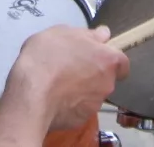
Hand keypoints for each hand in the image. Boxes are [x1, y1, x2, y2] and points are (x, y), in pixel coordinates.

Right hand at [6, 26, 129, 130]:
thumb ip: (87, 34)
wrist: (31, 94)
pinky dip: (70, 104)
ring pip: (92, 94)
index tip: (95, 57)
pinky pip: (78, 109)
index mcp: (107, 59)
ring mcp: (95, 105)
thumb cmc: (47, 56)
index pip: (122, 62)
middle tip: (71, 68)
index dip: (110, 60)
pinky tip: (54, 99)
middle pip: (106, 78)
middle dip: (93, 74)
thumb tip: (102, 35)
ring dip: (81, 89)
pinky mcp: (81, 120)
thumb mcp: (62, 32)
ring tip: (59, 84)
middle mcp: (108, 84)